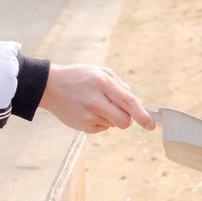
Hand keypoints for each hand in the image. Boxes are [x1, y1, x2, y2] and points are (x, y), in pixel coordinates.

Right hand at [38, 64, 155, 133]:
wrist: (50, 87)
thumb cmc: (79, 77)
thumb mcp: (100, 71)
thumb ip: (120, 85)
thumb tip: (134, 103)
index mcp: (102, 83)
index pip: (128, 101)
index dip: (142, 114)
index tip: (151, 125)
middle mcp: (95, 101)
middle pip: (124, 121)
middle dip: (128, 119)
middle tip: (120, 111)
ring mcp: (88, 116)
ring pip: (113, 125)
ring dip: (111, 117)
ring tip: (96, 104)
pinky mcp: (82, 127)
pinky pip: (102, 128)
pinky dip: (100, 121)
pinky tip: (88, 111)